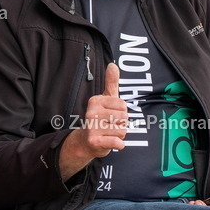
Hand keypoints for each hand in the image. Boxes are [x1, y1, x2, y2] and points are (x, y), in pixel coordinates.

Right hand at [59, 62, 127, 179]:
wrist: (85, 142)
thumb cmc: (99, 119)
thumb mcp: (105, 99)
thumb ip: (111, 83)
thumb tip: (113, 64)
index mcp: (95, 101)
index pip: (123, 106)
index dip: (121, 113)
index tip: (110, 116)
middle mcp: (91, 112)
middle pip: (124, 118)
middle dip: (121, 125)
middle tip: (109, 127)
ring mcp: (92, 127)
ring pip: (122, 131)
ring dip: (119, 135)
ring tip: (108, 134)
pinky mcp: (94, 141)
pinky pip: (118, 143)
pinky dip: (118, 145)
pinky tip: (109, 142)